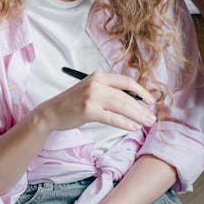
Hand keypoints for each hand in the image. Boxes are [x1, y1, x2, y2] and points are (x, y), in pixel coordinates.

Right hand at [39, 72, 155, 131]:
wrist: (51, 112)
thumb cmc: (72, 102)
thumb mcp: (90, 89)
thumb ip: (108, 91)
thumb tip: (134, 100)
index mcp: (98, 76)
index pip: (126, 81)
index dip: (141, 91)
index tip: (150, 101)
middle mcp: (96, 84)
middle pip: (126, 95)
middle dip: (142, 108)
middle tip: (152, 118)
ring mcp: (91, 97)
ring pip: (122, 106)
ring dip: (137, 116)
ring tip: (147, 123)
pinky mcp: (88, 111)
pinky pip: (112, 118)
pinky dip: (125, 123)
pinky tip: (133, 127)